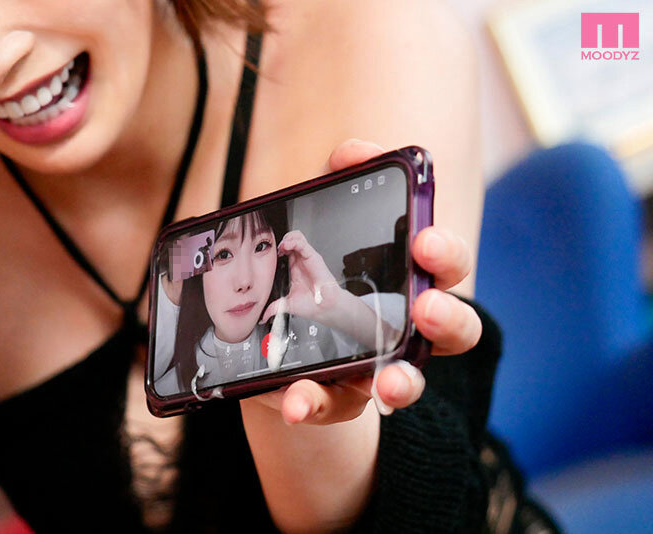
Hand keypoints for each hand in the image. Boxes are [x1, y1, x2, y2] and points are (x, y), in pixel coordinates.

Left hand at [250, 139, 481, 423]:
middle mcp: (406, 329)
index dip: (446, 254)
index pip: (447, 266)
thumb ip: (338, 180)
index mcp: (408, 280)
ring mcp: (377, 368)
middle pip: (455, 331)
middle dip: (448, 318)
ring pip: (407, 383)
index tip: (425, 242)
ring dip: (403, 384)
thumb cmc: (314, 274)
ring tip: (387, 384)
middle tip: (425, 307)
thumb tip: (353, 152)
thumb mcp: (323, 219)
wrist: (277, 337)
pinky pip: (334, 407)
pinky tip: (296, 401)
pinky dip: (315, 403)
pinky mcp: (335, 396)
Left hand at [259, 230, 342, 324]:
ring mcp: (307, 258)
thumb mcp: (288, 305)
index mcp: (295, 269)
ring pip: (297, 237)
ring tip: (281, 246)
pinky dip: (293, 241)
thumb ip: (275, 307)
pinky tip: (285, 247)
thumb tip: (263, 317)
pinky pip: (302, 243)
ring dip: (287, 238)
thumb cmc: (312, 305)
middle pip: (291, 240)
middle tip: (276, 250)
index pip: (286, 251)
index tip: (271, 256)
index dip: (278, 249)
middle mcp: (301, 261)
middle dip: (281, 241)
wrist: (324, 308)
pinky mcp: (313, 257)